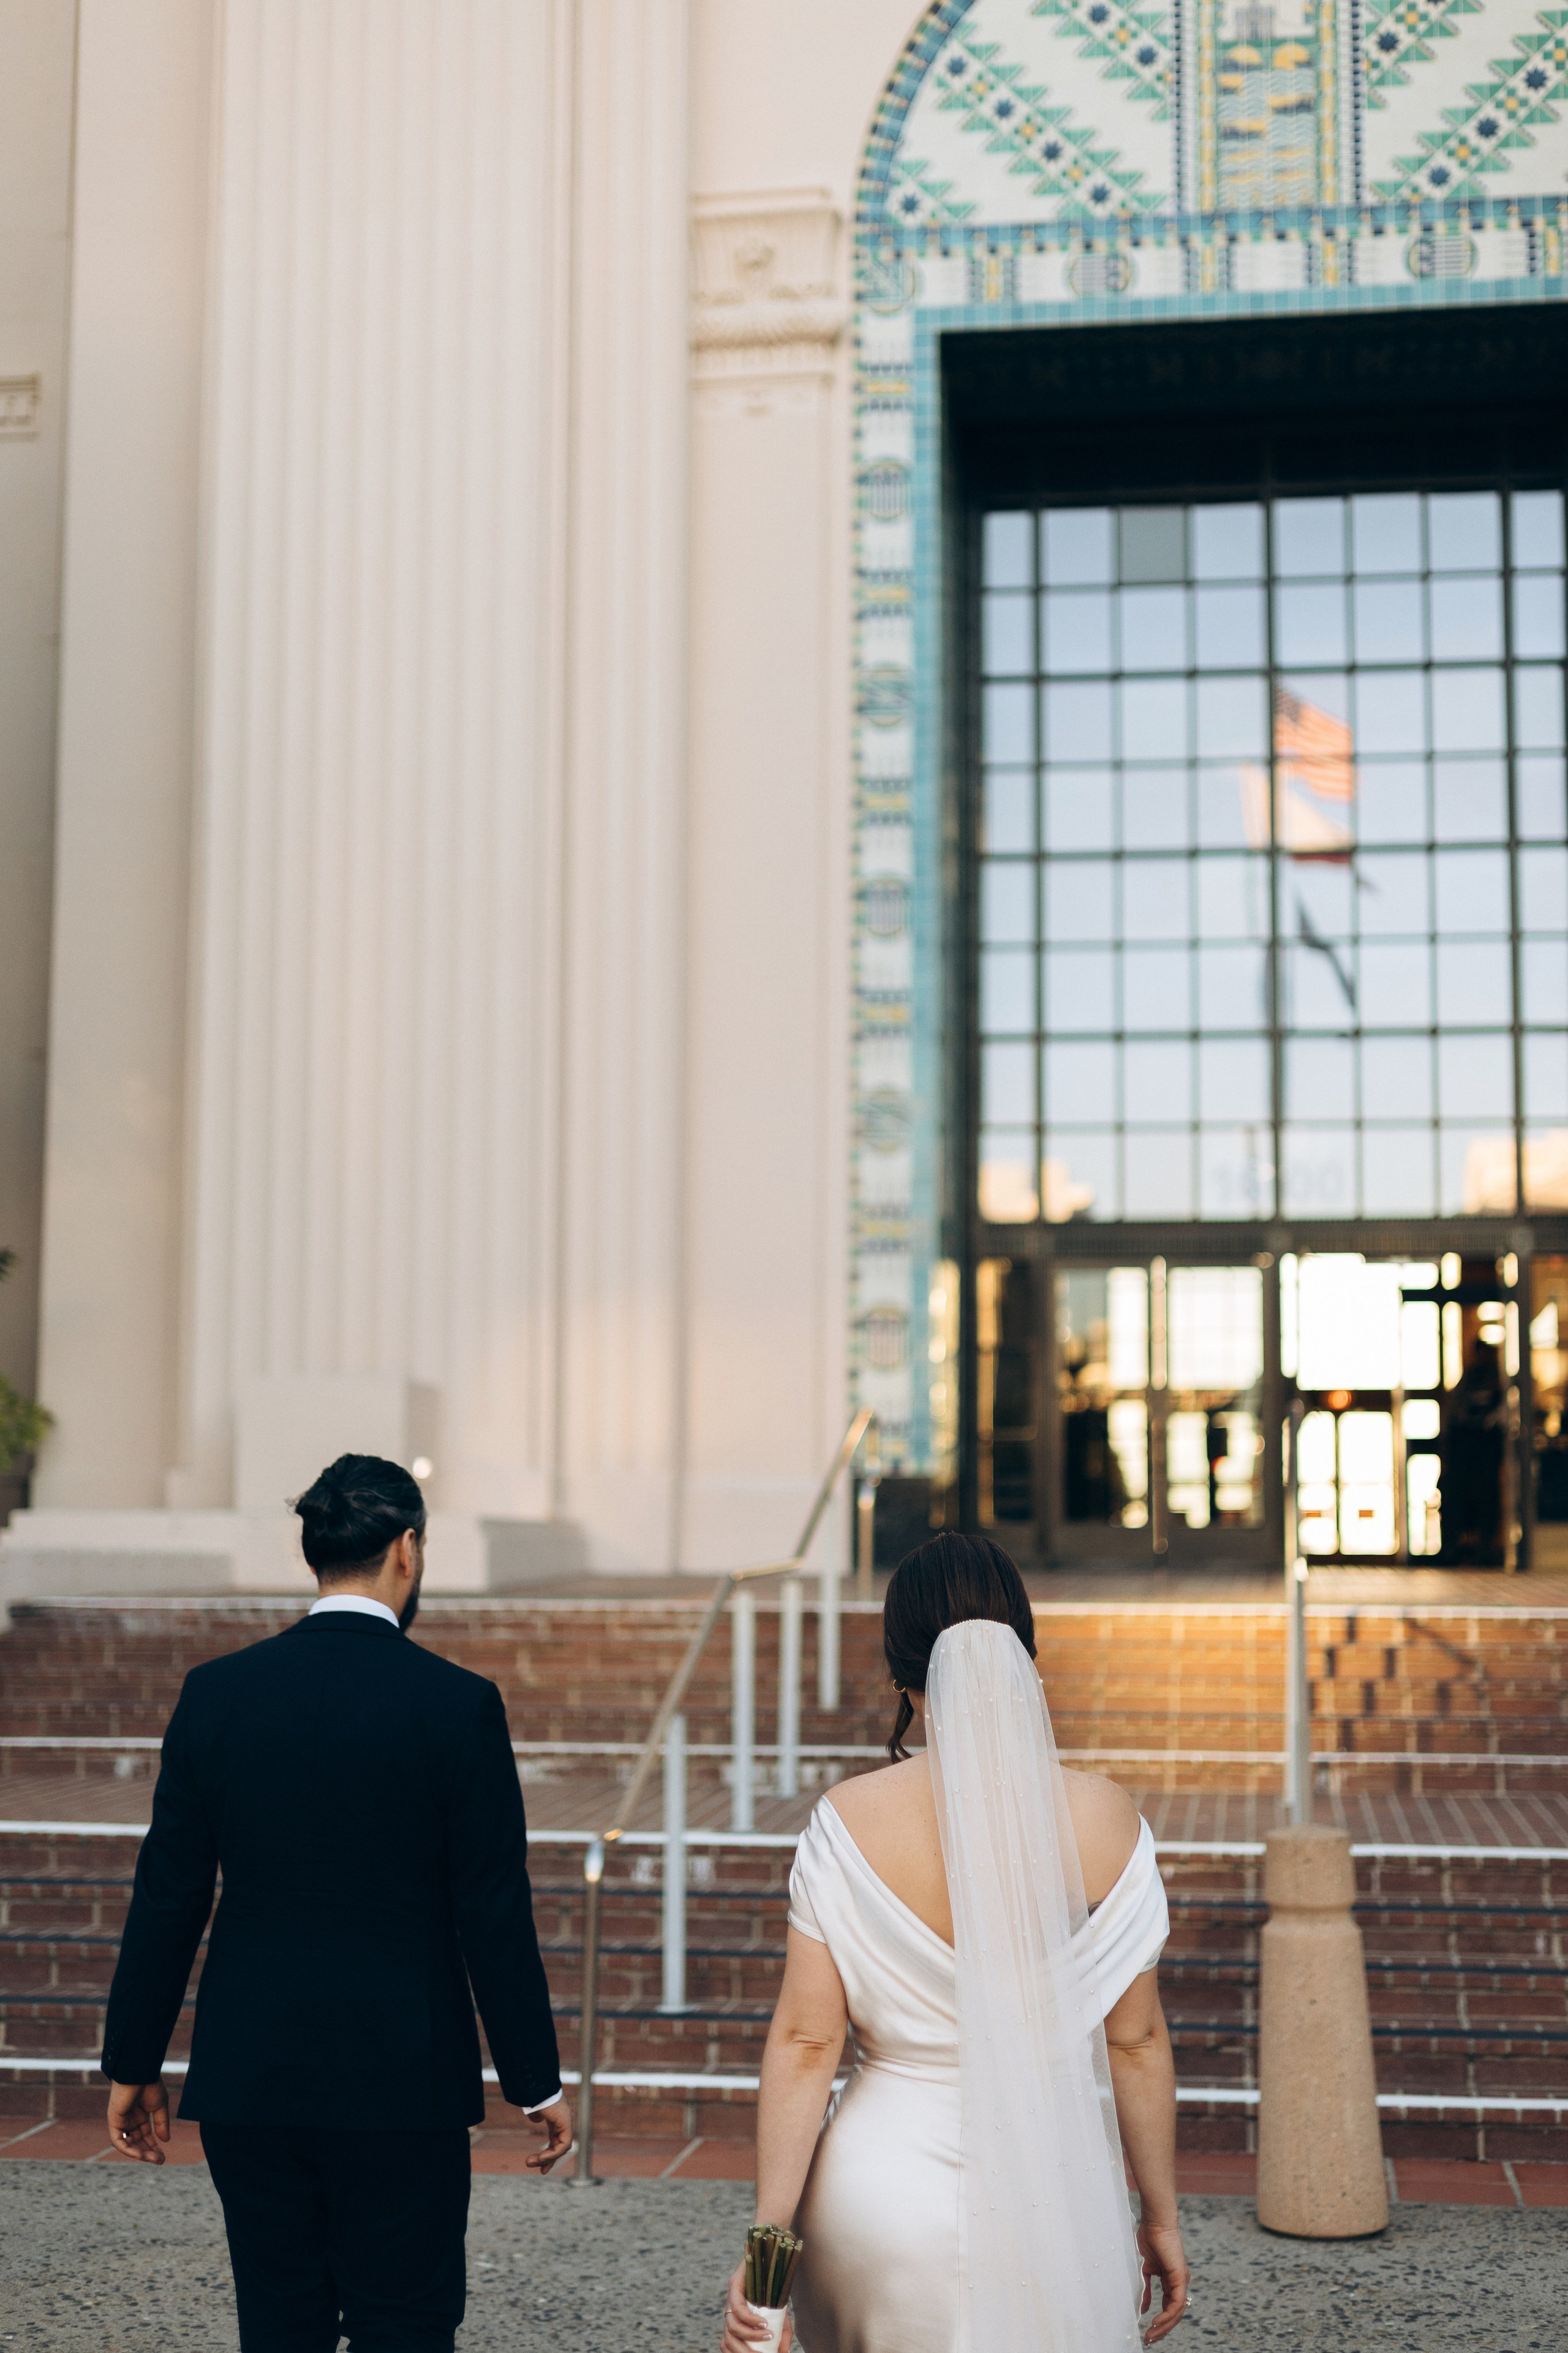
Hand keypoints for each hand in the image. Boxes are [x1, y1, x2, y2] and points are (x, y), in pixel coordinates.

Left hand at [108, 2080, 170, 2164]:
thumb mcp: (160, 2106)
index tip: (162, 2157)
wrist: (139, 2073)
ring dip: (140, 2153)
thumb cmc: (150, 2085)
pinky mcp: (114, 2121)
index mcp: (140, 2115)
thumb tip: (165, 2140)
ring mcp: (121, 2121)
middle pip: (138, 2142)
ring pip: (129, 2144)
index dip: (154, 2147)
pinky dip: (128, 2149)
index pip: (146, 2136)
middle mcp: (130, 2120)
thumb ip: (161, 2124)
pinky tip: (140, 2154)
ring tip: (153, 2159)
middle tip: (159, 2161)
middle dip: (148, 2152)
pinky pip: (119, 2141)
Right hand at [524, 2099, 571, 2174]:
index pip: (556, 2140)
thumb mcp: (535, 2108)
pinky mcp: (567, 2124)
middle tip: (542, 2171)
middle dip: (550, 2160)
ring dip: (548, 2159)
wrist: (537, 2087)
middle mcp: (564, 2121)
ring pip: (562, 2148)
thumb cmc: (535, 2094)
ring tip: (530, 2163)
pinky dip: (553, 2154)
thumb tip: (537, 2119)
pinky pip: (563, 2145)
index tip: (540, 2164)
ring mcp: (567, 2122)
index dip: (549, 2153)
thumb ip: (538, 2115)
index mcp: (558, 2118)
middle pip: (561, 2146)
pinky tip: (542, 2158)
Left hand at [721, 2259, 791, 2351]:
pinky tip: (765, 2323)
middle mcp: (729, 2312)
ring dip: (750, 2337)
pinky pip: (738, 2308)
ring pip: (731, 2327)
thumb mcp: (780, 2316)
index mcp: (736, 2322)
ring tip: (769, 2336)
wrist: (773, 2259)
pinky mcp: (734, 2285)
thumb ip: (781, 2335)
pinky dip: (751, 2320)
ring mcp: (730, 2299)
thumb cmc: (775, 2290)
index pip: (727, 2345)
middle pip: (727, 2341)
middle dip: (743, 2352)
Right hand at [1138, 2217, 1189, 2342]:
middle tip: (1149, 2340)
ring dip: (1164, 2326)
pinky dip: (1167, 2315)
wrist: (1156, 2222)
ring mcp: (1181, 2281)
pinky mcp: (1180, 2278)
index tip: (1148, 2331)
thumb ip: (1146, 2288)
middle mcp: (1179, 2283)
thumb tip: (1145, 2307)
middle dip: (1162, 2329)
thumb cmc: (1150, 2237)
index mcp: (1171, 2280)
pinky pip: (1176, 2303)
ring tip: (1151, 2335)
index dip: (1160, 2321)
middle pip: (1174, 2314)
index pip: (1169, 2307)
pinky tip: (1156, 2322)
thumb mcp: (1145, 2268)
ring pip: (1176, 2312)